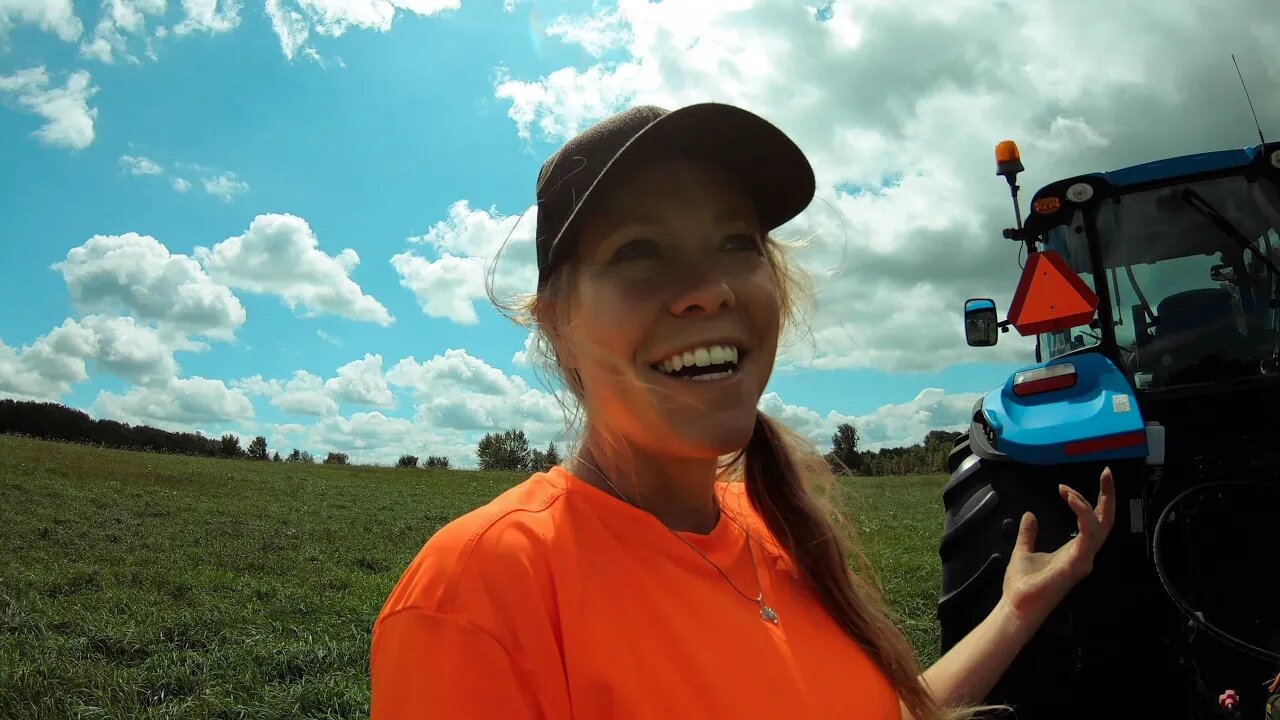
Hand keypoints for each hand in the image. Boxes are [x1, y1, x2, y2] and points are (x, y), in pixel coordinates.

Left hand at [1000, 466, 1116, 625]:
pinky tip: (1070, 499)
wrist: (1016, 605)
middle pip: (1106, 521)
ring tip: (1066, 490)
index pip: (1095, 521)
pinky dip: (1082, 513)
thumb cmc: (1022, 585)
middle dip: (1108, 496)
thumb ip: (1029, 533)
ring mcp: (1084, 559)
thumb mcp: (1023, 551)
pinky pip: (1088, 534)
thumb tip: (1030, 515)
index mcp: (1075, 550)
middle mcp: (1084, 554)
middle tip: (1106, 473)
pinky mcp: (1078, 562)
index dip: (1099, 500)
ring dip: (1086, 503)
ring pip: (1100, 525)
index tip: (1098, 479)